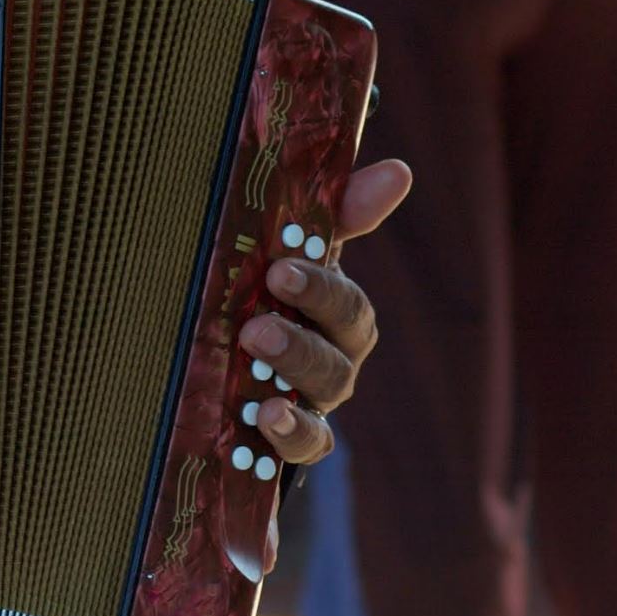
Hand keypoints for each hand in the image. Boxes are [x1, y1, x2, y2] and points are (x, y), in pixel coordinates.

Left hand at [238, 159, 411, 464]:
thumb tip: (399, 171)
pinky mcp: (292, 442)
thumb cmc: (261, 300)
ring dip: (293, 371)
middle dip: (301, 331)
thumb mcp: (287, 257)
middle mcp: (335, 357)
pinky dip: (293, 433)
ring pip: (326, 390)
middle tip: (254, 322)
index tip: (279, 268)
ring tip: (253, 355)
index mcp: (334, 312)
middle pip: (340, 347)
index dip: (319, 286)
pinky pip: (309, 444)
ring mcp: (316, 401)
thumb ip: (334, 217)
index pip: (344, 300)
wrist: (218, 379)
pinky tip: (268, 419)